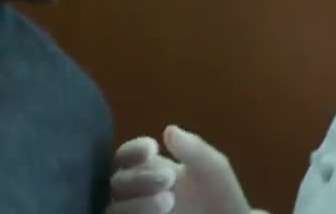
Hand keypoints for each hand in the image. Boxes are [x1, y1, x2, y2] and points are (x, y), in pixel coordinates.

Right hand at [106, 125, 268, 213]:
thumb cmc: (221, 198)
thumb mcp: (213, 170)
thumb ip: (195, 150)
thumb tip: (169, 130)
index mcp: (149, 171)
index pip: (124, 157)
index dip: (132, 151)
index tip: (152, 147)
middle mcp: (136, 194)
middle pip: (118, 182)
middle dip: (140, 177)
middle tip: (168, 178)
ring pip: (114, 209)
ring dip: (136, 204)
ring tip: (168, 201)